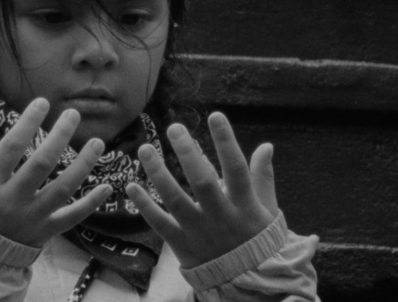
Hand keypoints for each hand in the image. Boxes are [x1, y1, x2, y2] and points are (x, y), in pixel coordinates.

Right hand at [0, 98, 111, 247]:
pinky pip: (72, 218)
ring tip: (98, 142)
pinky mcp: (44, 233)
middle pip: (42, 164)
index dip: (28, 122)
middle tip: (73, 114)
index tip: (42, 102)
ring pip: (63, 188)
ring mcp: (31, 218)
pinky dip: (91, 203)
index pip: (11, 146)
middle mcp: (11, 200)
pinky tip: (107, 187)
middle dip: (60, 136)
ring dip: (83, 164)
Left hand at [125, 112, 277, 268]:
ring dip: (158, 174)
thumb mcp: (267, 209)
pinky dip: (144, 205)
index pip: (236, 167)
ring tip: (145, 149)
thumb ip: (263, 176)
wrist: (248, 283)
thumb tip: (266, 146)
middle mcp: (220, 215)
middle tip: (174, 127)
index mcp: (244, 204)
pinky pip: (159, 223)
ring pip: (176, 200)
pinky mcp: (181, 244)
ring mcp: (199, 230)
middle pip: (202, 181)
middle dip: (188, 153)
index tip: (215, 115)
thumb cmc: (256, 239)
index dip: (226, 141)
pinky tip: (130, 186)